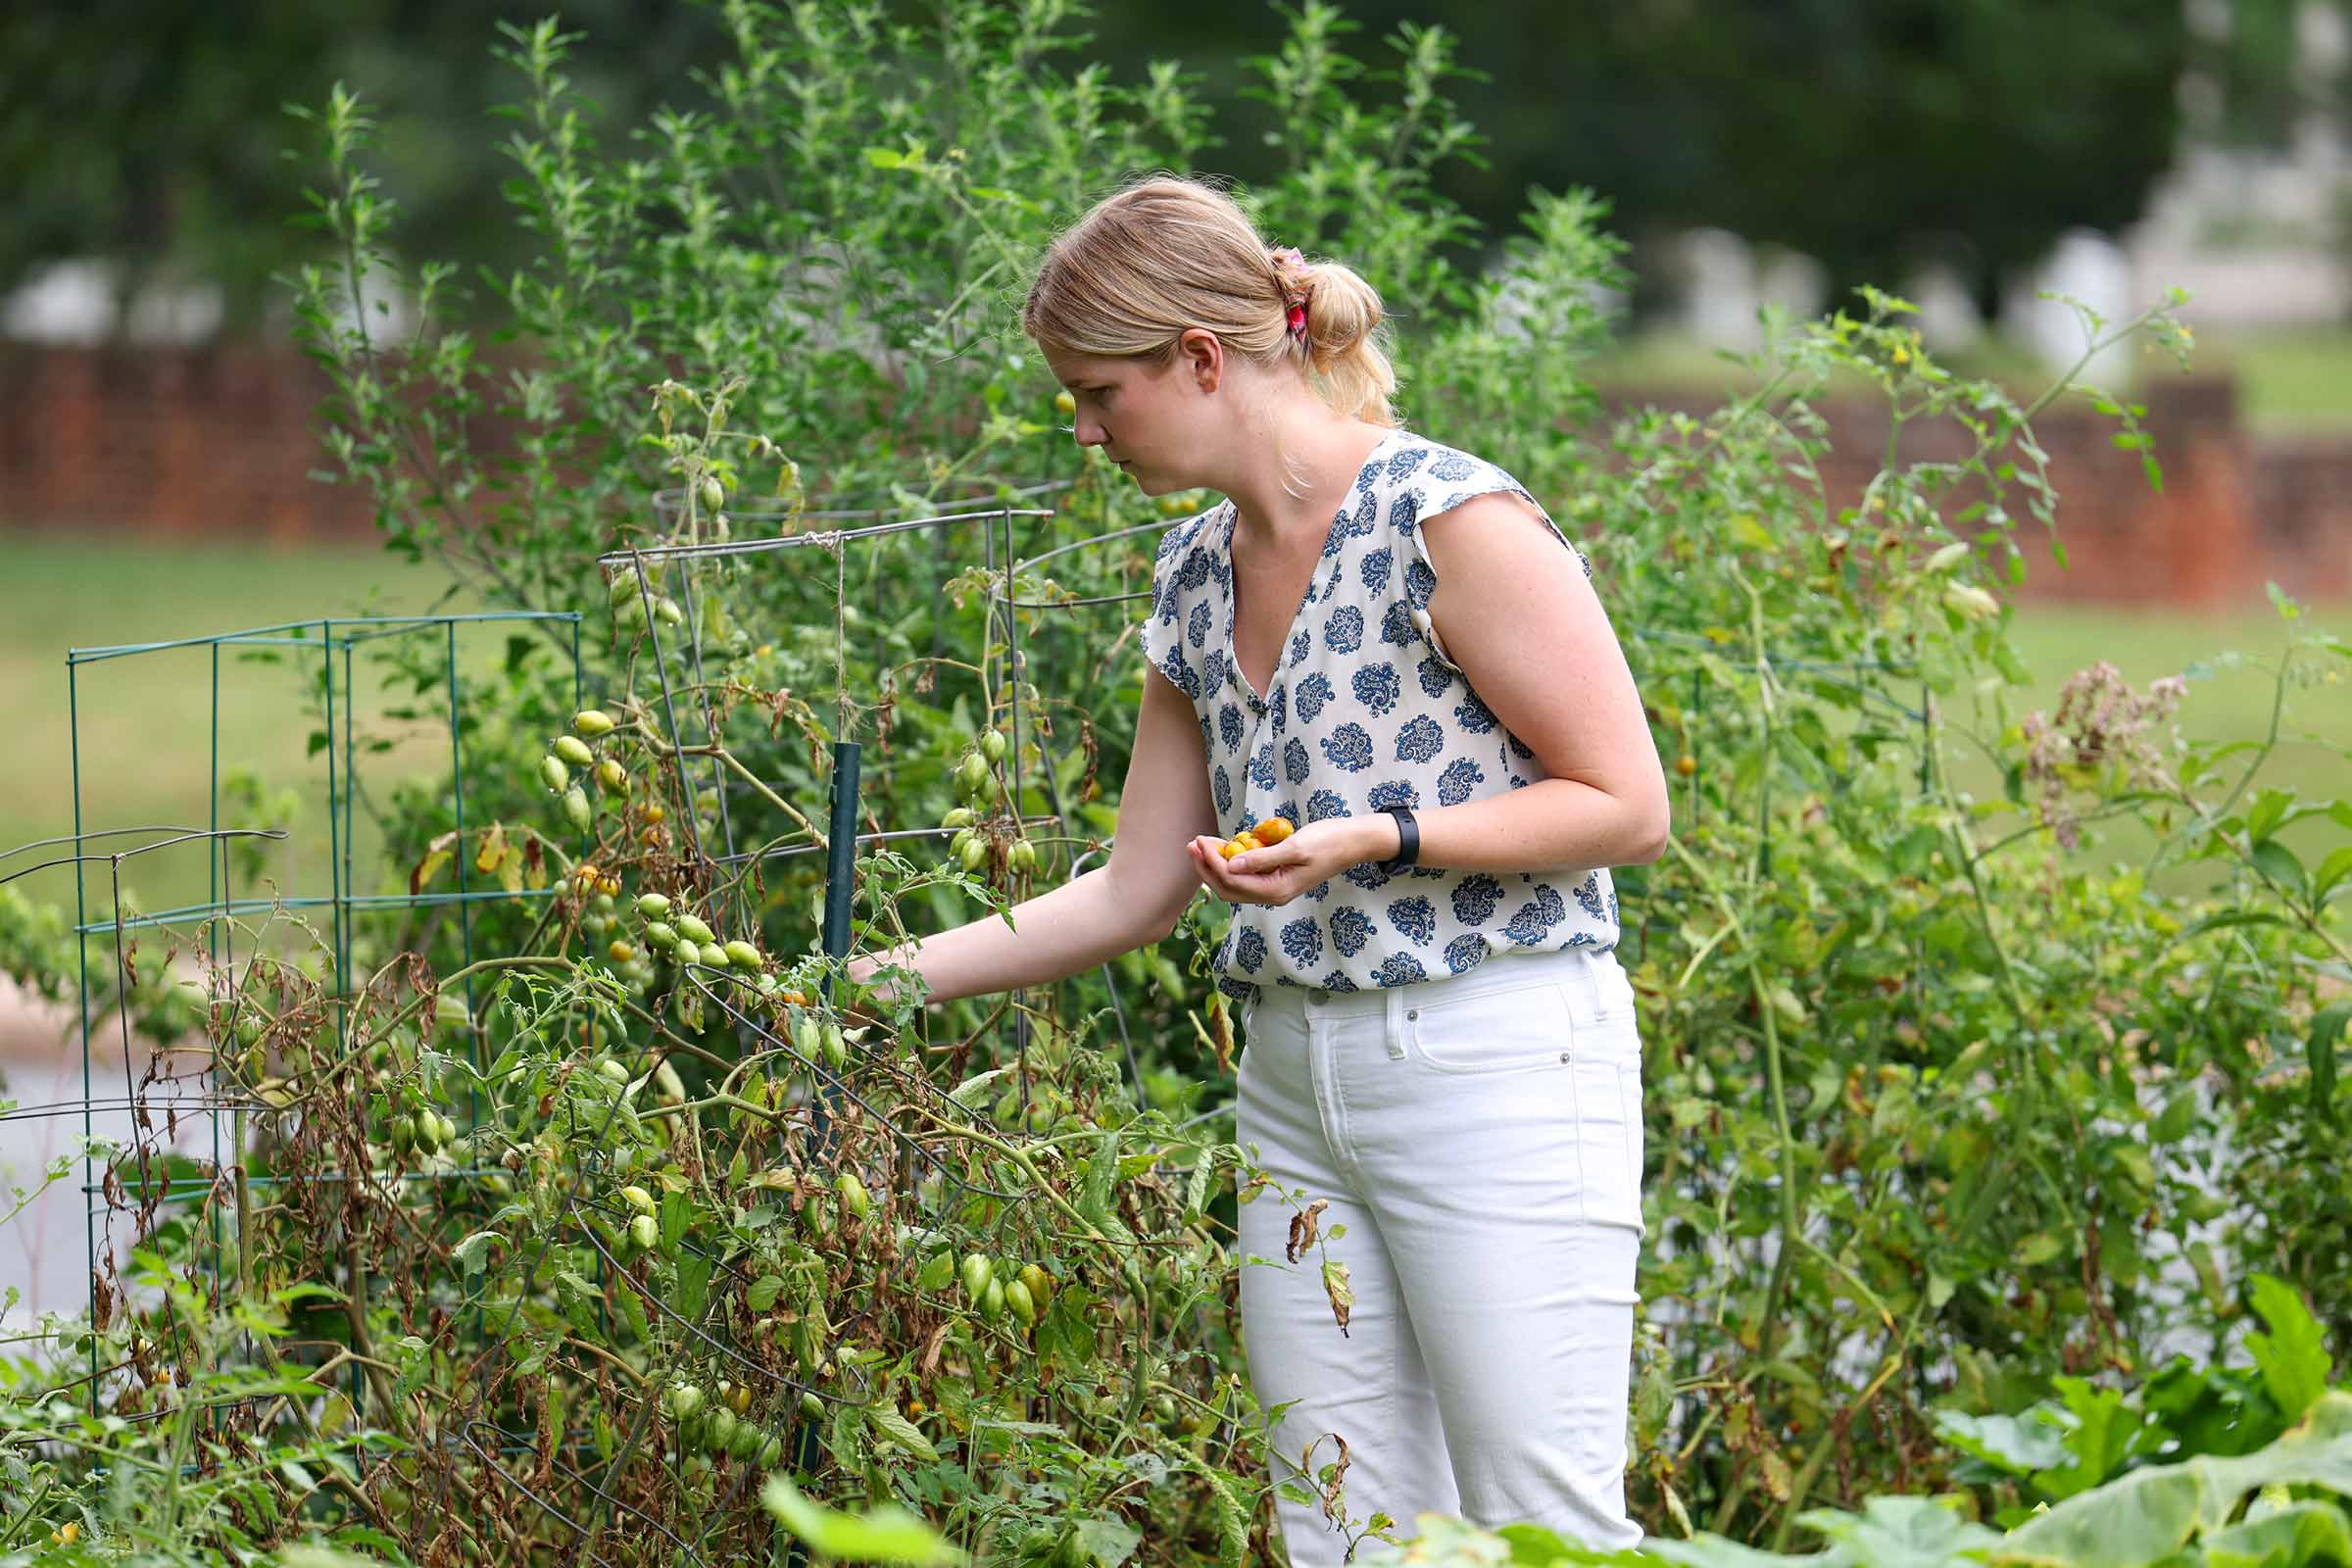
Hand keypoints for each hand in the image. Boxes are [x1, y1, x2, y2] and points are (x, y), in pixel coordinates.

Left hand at [1185, 818, 1376, 907]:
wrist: (1354, 843)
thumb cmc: (1328, 841)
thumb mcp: (1295, 847)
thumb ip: (1263, 858)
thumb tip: (1231, 864)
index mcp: (1276, 890)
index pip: (1232, 880)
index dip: (1211, 861)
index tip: (1200, 840)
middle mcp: (1272, 894)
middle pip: (1228, 887)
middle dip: (1206, 867)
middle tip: (1192, 843)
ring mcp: (1274, 887)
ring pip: (1235, 882)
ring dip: (1216, 864)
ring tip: (1201, 844)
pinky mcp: (1276, 876)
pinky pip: (1246, 874)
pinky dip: (1231, 861)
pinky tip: (1224, 845)